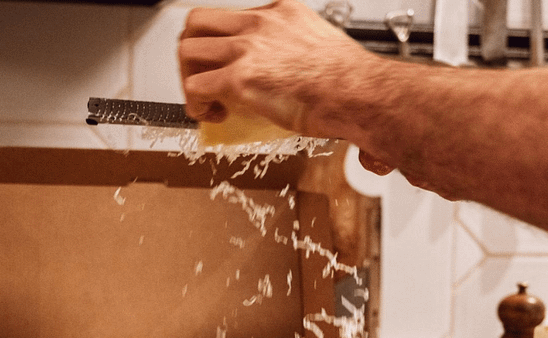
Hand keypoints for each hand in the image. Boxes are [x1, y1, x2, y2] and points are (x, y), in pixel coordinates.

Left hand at [178, 0, 374, 139]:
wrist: (360, 95)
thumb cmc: (351, 83)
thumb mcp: (321, 49)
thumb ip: (295, 55)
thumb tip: (285, 79)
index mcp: (281, 12)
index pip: (234, 18)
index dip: (223, 45)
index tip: (229, 66)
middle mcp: (260, 23)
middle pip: (198, 22)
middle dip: (194, 54)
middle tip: (203, 78)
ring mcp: (247, 47)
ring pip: (188, 50)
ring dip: (189, 78)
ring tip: (206, 100)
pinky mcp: (240, 77)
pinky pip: (196, 87)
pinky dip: (195, 105)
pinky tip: (212, 115)